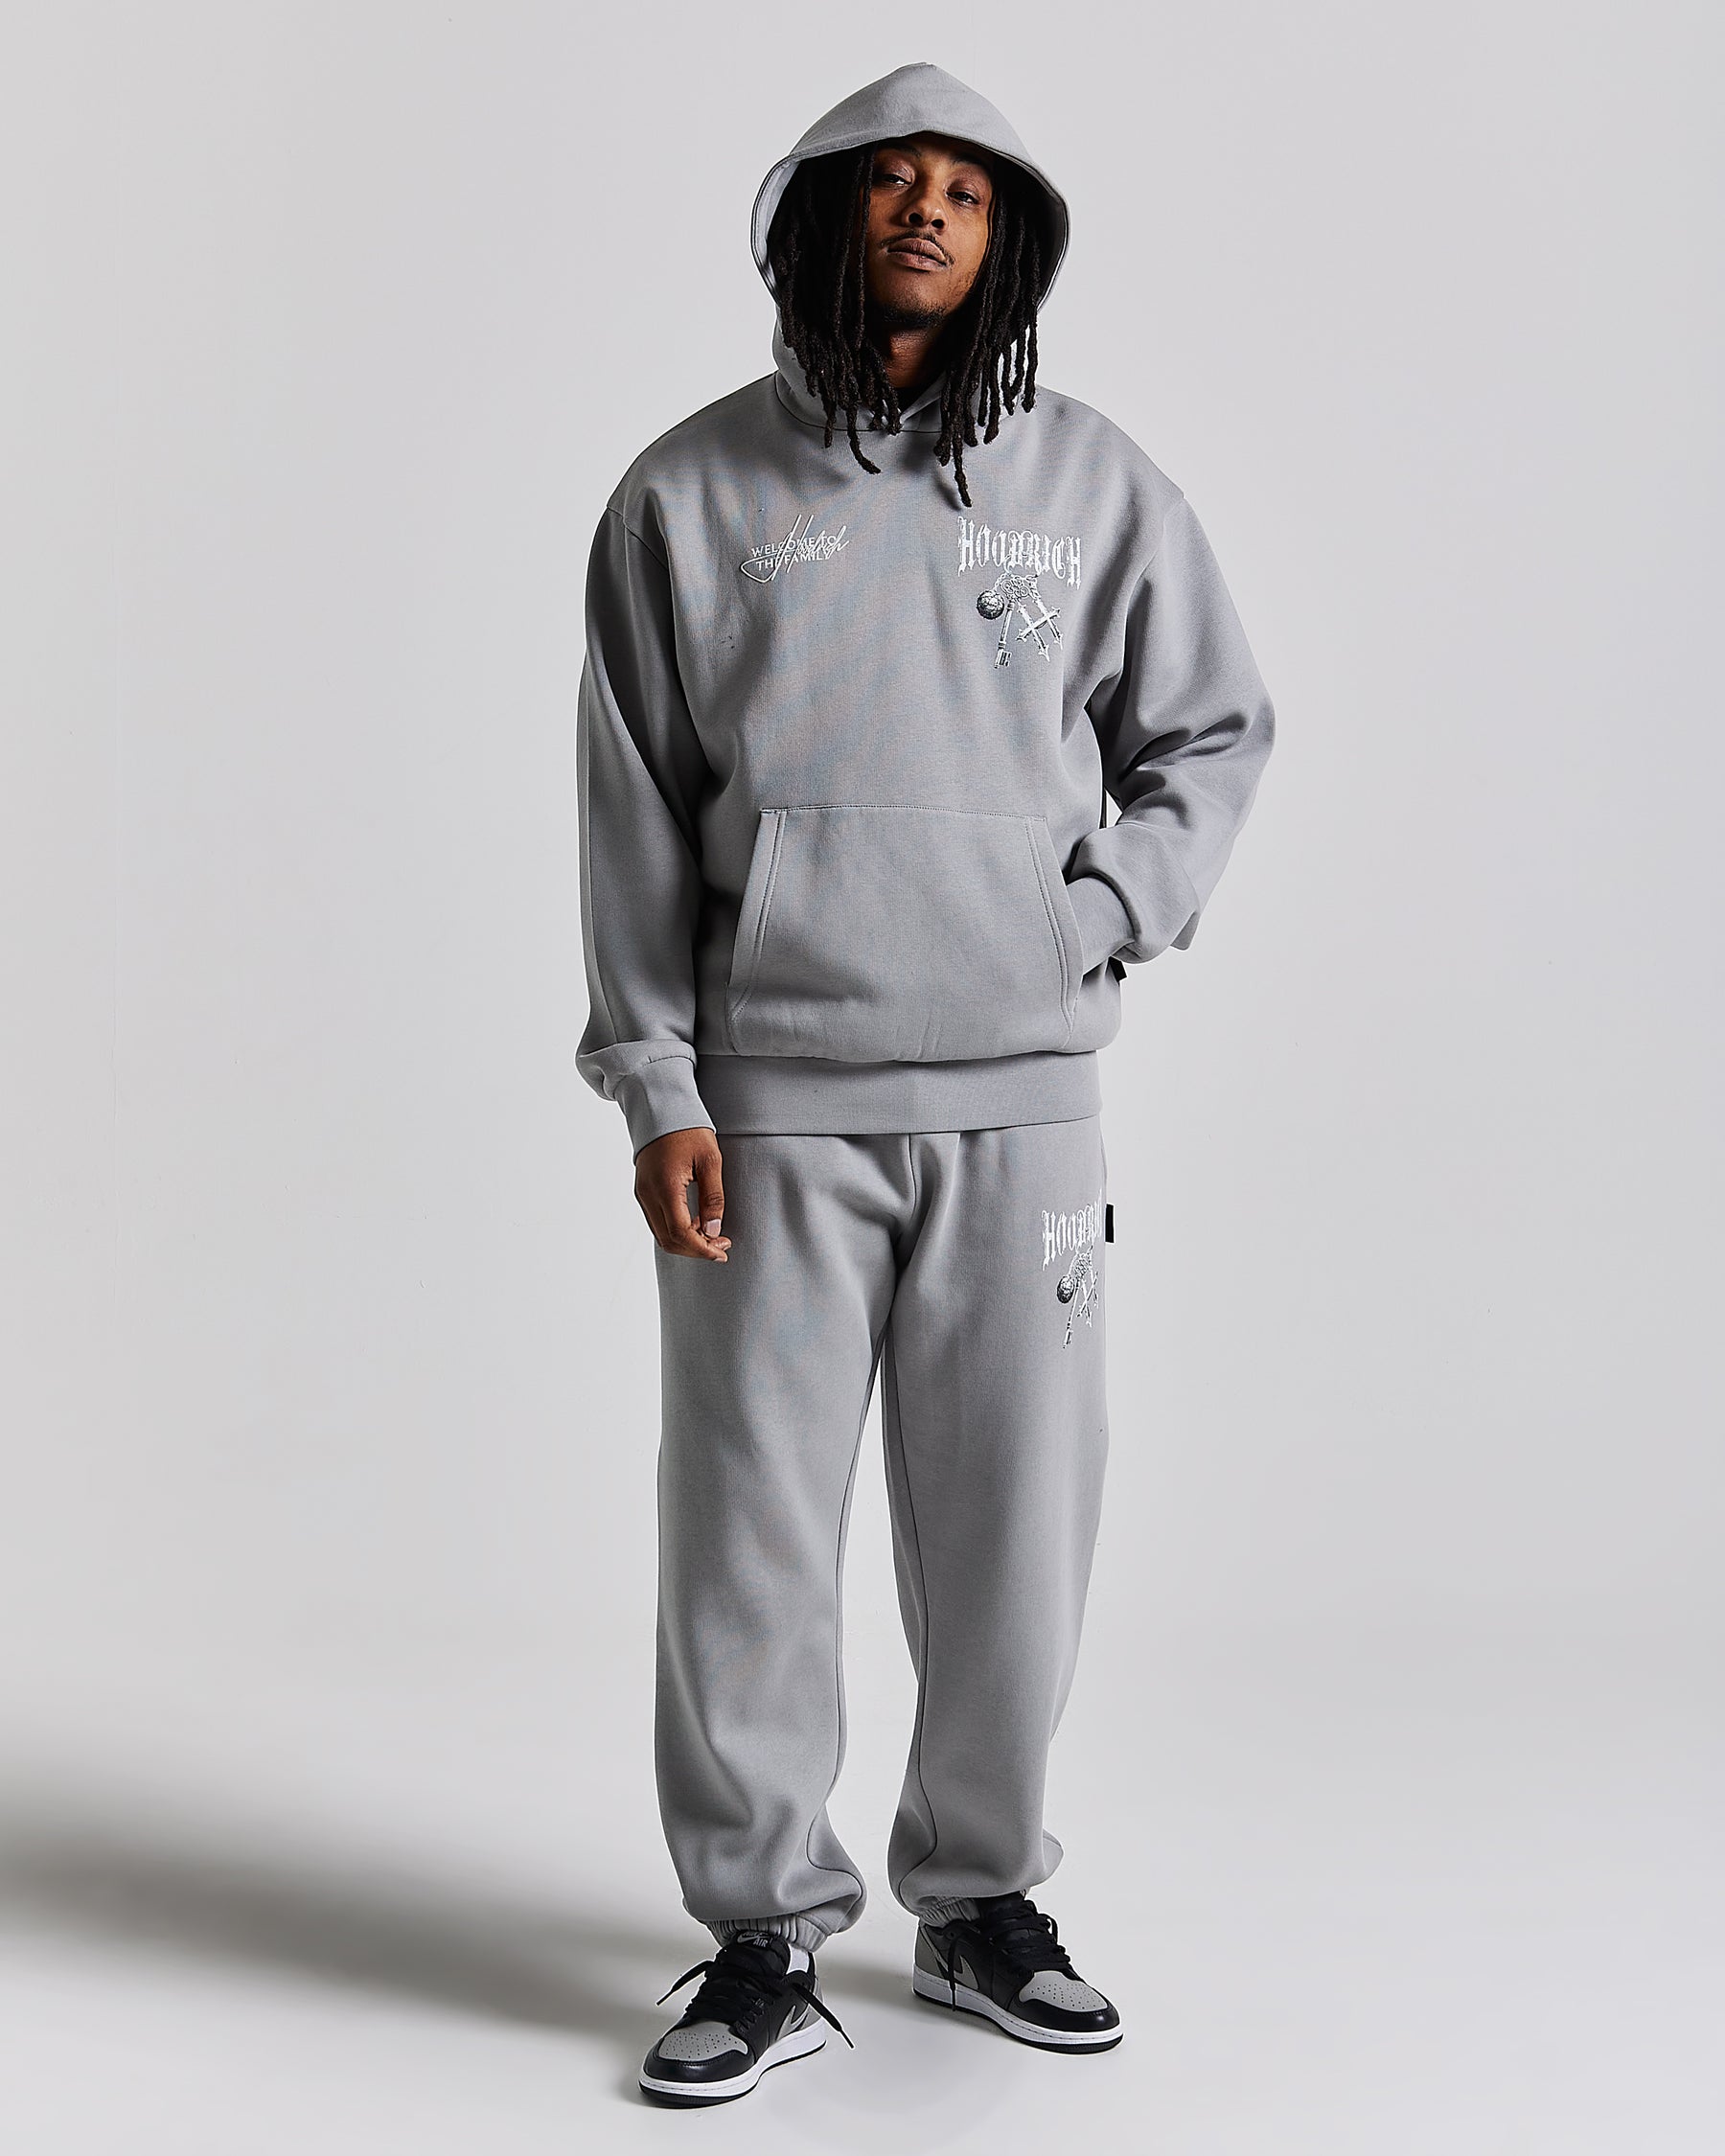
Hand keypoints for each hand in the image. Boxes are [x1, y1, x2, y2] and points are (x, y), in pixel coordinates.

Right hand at [634, 1127, 731, 1260]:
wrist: (662, 1109)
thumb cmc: (689, 1130)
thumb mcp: (710, 1160)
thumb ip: (713, 1197)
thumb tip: (713, 1230)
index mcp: (665, 1187)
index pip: (680, 1234)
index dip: (702, 1249)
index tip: (722, 1251)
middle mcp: (648, 1195)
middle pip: (669, 1241)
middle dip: (696, 1250)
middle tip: (722, 1245)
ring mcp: (642, 1193)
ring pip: (661, 1235)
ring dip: (686, 1242)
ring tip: (713, 1236)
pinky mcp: (642, 1191)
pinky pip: (657, 1222)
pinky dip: (676, 1230)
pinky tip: (696, 1223)